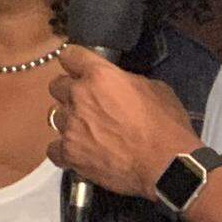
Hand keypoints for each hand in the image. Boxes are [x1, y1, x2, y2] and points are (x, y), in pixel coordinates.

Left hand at [46, 45, 201, 198]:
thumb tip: (118, 84)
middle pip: (56, 86)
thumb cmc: (166, 125)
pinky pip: (53, 149)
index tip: (78, 68)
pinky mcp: (69, 152)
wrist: (168, 166)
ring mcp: (70, 125)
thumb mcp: (154, 89)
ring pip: (55, 116)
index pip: (70, 56)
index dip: (74, 62)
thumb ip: (127, 81)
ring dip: (69, 122)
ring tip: (87, 133)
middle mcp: (78, 96)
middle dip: (69, 93)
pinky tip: (78, 153)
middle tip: (86, 104)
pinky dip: (64, 151)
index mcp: (99, 75)